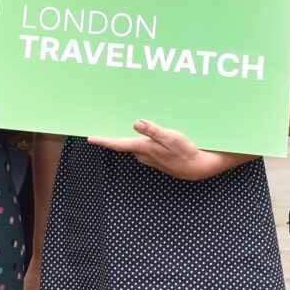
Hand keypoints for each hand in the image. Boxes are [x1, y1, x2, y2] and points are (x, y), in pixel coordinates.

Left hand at [86, 119, 233, 180]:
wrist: (199, 167)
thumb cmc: (186, 152)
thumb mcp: (171, 137)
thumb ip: (152, 131)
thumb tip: (135, 123)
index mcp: (144, 148)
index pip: (118, 144)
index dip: (104, 141)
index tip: (90, 138)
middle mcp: (143, 154)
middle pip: (124, 143)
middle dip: (116, 135)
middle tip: (107, 122)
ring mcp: (150, 157)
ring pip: (136, 145)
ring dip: (132, 137)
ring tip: (127, 123)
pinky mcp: (157, 158)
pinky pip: (145, 147)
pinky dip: (144, 140)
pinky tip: (149, 134)